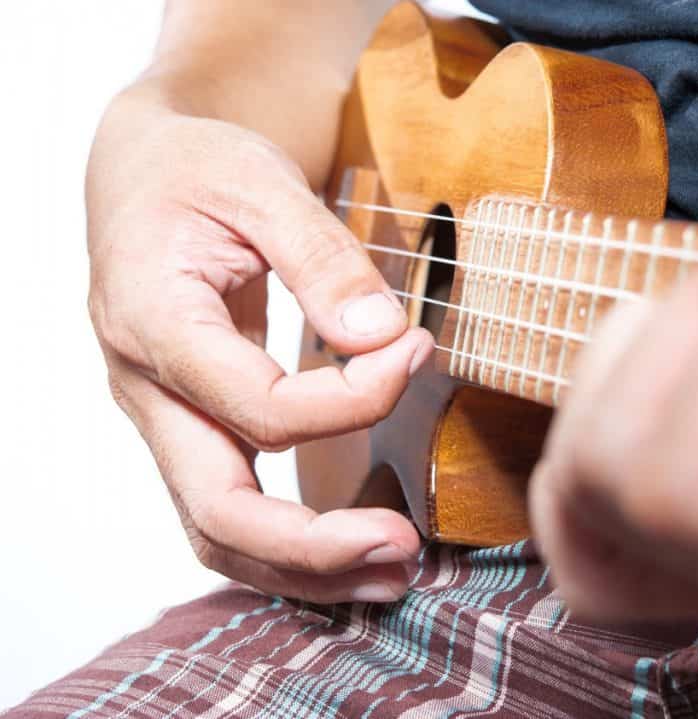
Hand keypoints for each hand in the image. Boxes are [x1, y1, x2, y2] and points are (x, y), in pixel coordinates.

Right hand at [87, 85, 432, 603]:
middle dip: (316, 546)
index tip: (415, 352)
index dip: (354, 400)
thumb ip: (321, 258)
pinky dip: (288, 541)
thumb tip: (383, 337)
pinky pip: (228, 506)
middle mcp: (146, 389)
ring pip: (218, 530)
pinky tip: (347, 550)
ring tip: (390, 575)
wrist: (141, 174)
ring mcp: (164, 416)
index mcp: (153, 323)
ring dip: (305, 568)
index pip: (260, 407)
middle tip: (405, 548)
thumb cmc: (194, 170)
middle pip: (218, 511)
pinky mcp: (191, 424)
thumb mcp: (260, 183)